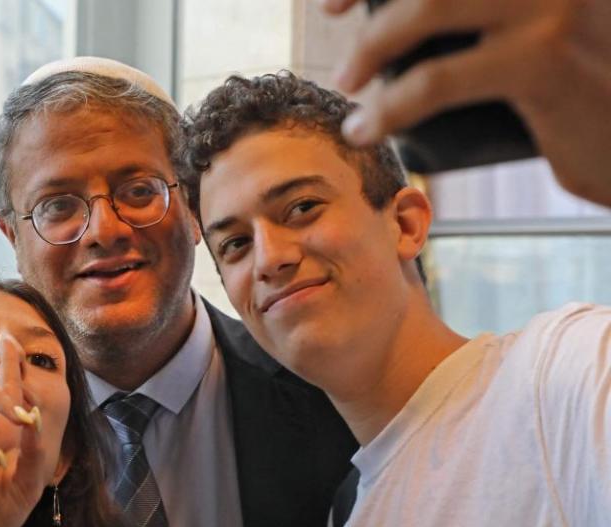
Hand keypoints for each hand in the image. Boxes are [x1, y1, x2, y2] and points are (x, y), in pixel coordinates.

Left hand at [322, 0, 610, 205]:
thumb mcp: (543, 22)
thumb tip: (400, 10)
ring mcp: (556, 1)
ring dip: (369, 46)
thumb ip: (489, 2)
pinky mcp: (546, 58)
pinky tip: (365, 128)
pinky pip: (438, 79)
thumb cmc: (584, 84)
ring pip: (428, 6)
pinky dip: (389, 106)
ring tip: (348, 79)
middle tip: (326, 11)